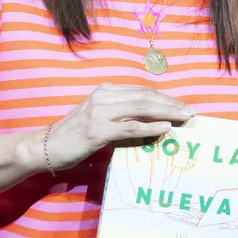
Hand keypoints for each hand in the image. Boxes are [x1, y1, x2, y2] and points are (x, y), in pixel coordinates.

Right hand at [48, 83, 193, 168]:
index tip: (182, 105)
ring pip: (140, 108)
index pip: (142, 91)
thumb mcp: (99, 118)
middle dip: (171, 103)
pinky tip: (165, 128)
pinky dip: (150, 126)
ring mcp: (100, 112)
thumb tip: (150, 120)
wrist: (46, 146)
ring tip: (185, 117)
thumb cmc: (74, 135)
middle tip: (191, 111)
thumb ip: (120, 115)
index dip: (165, 97)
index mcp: (106, 91)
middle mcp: (104, 96)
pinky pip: (129, 127)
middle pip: (145, 96)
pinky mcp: (97, 130)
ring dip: (166, 112)